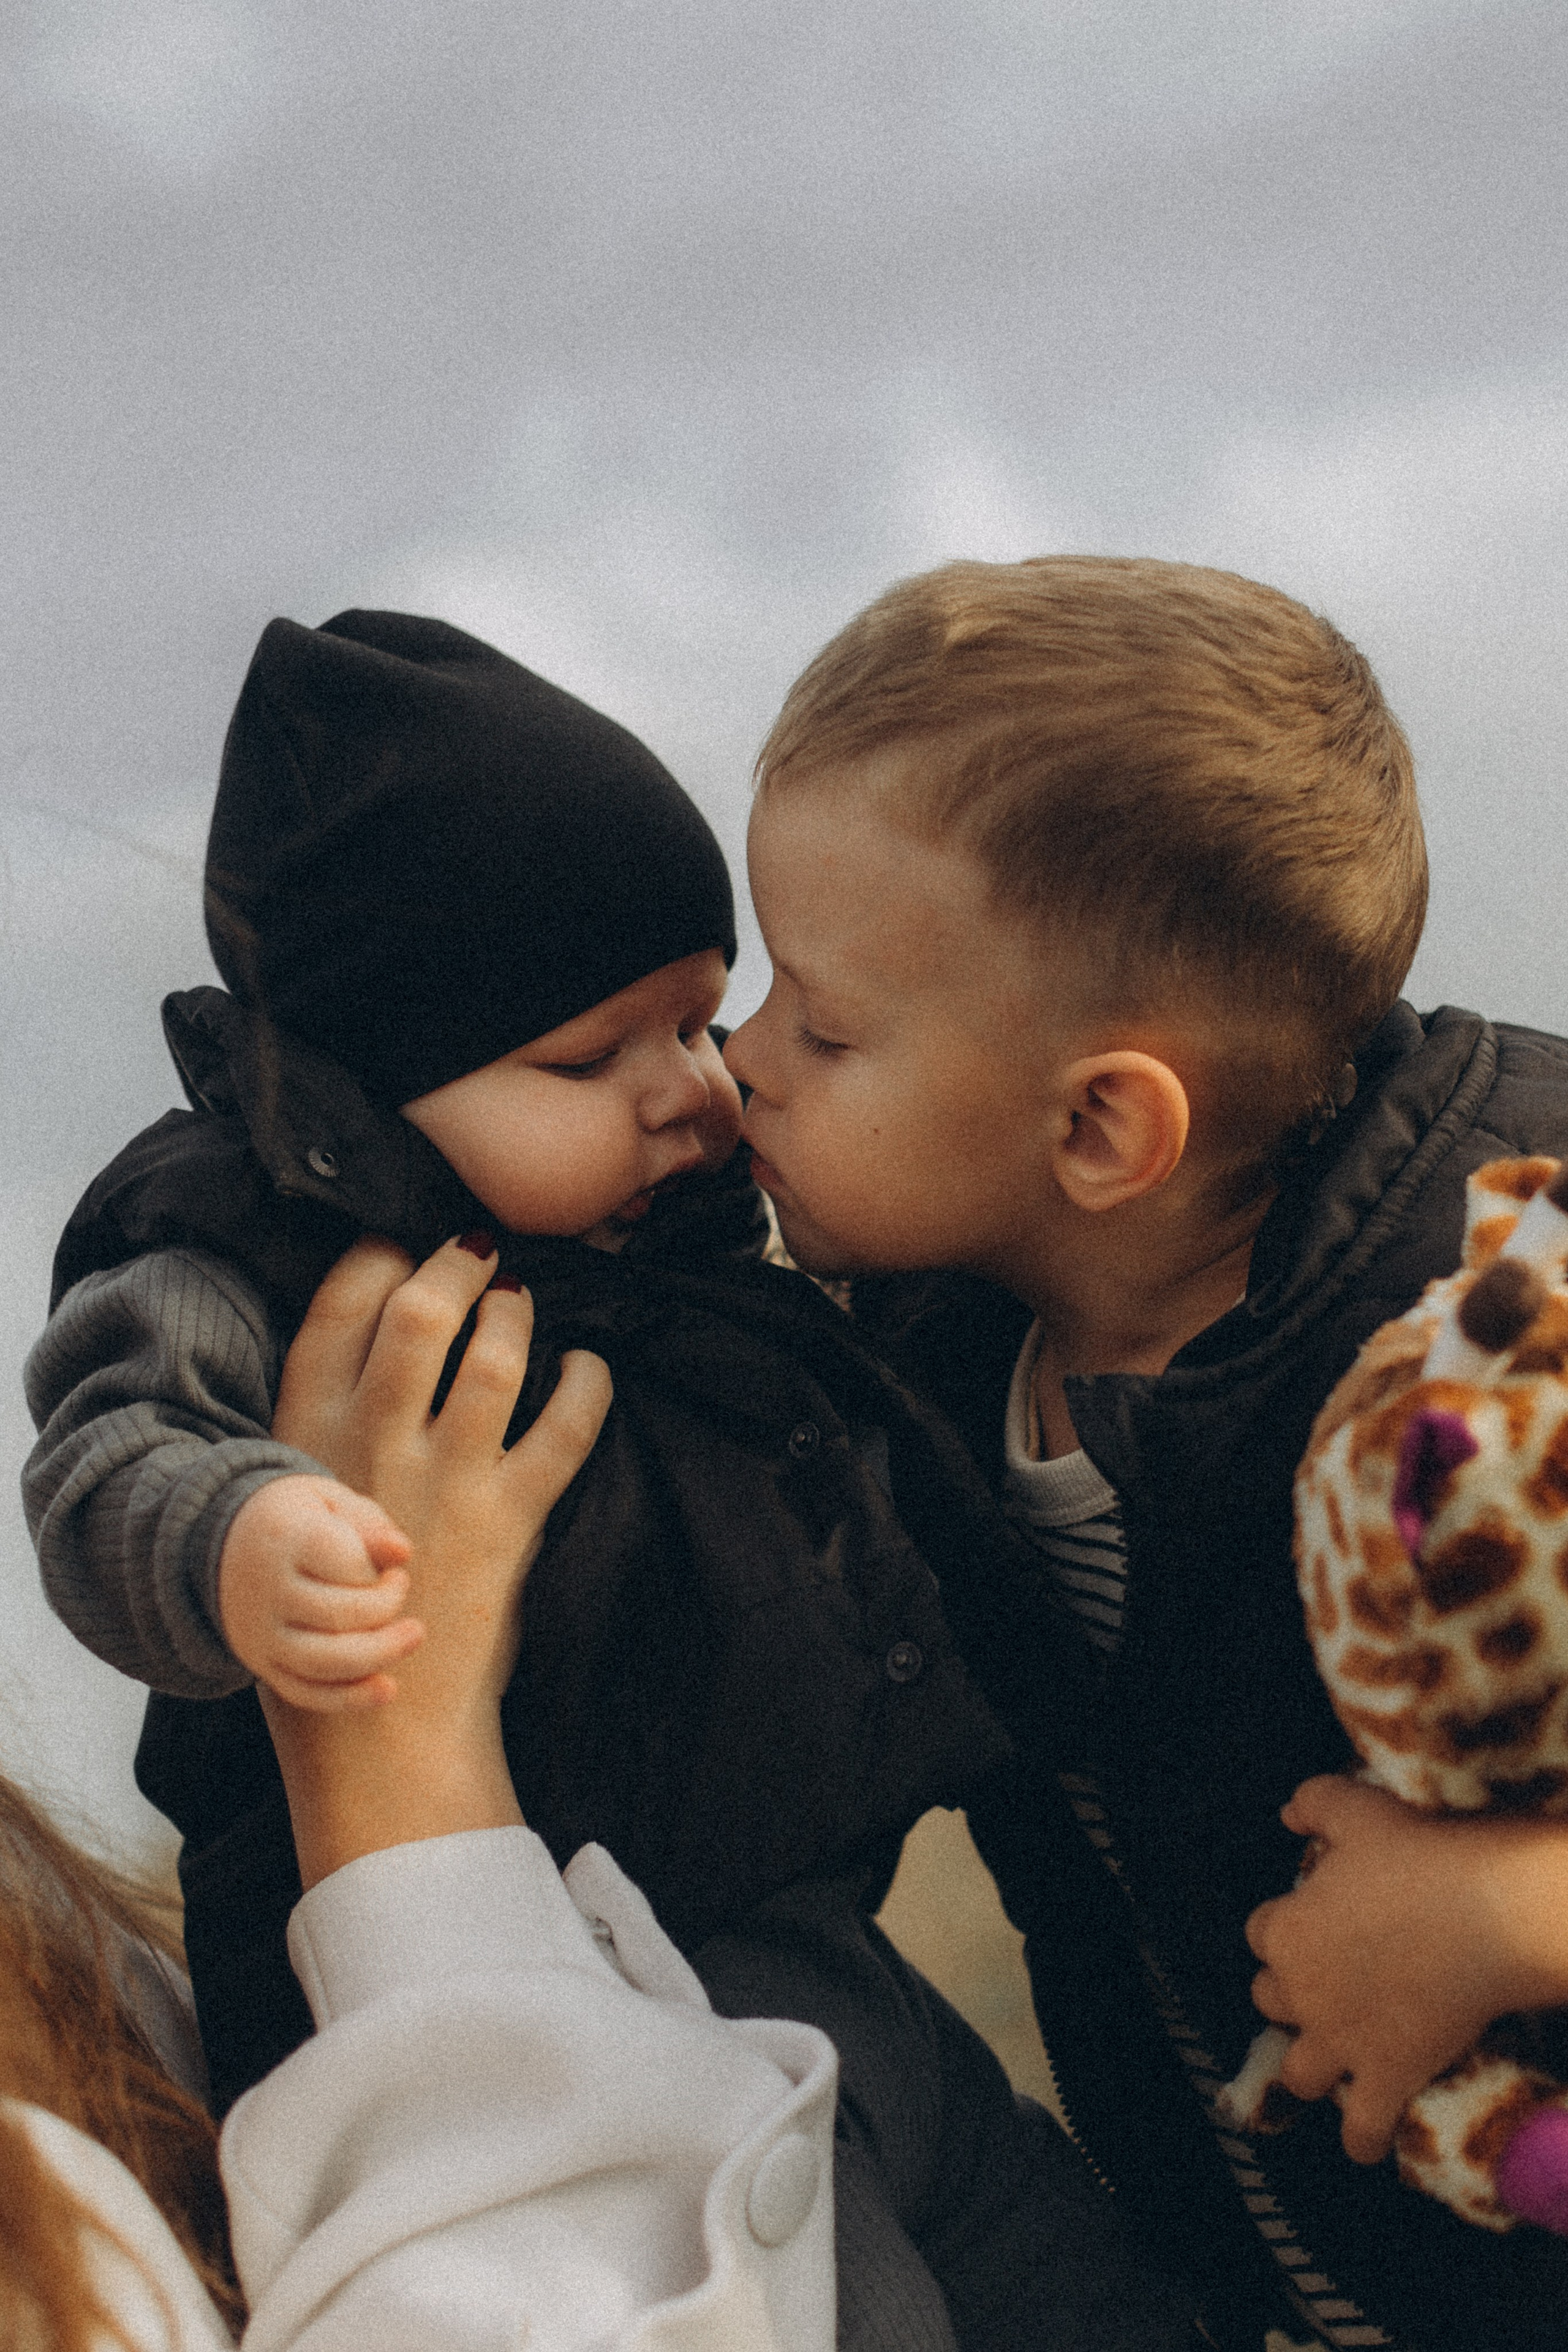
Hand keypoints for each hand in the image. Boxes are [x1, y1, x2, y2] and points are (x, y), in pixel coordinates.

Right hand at [219, 1474, 420, 1709]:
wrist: (227, 1546)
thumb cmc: (301, 1519)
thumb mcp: (330, 1503)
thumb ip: (369, 1525)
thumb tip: (402, 1552)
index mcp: (284, 1539)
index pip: (343, 1564)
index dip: (382, 1571)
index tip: (396, 1570)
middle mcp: (267, 1590)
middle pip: (336, 1616)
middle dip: (387, 1611)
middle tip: (402, 1590)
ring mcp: (260, 1633)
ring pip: (322, 1662)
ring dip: (379, 1655)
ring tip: (412, 1636)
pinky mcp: (262, 1663)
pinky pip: (305, 1692)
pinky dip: (349, 1698)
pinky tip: (386, 1689)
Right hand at [263, 1233, 611, 1884]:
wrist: (375, 1724)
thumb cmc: (334, 1599)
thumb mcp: (301, 1494)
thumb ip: (328, 1418)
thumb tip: (385, 1329)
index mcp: (306, 1432)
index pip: (342, 1304)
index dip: (382, 1257)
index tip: (408, 1250)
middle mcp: (372, 1444)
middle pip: (422, 1310)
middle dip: (458, 1264)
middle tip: (480, 1256)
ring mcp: (444, 1480)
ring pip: (494, 1356)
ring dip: (517, 1314)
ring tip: (522, 1304)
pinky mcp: (510, 1518)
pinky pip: (567, 1425)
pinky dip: (587, 1383)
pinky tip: (587, 1369)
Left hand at [1246, 1776, 1567, 2162]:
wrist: (1484, 1912)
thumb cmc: (1416, 1856)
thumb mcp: (1353, 1808)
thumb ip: (1312, 1804)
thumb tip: (1287, 1813)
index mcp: (1285, 1930)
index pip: (1261, 1933)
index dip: (1288, 1926)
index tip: (1316, 1920)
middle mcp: (1301, 1993)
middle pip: (1270, 2000)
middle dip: (1292, 1994)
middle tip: (1328, 1983)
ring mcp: (1341, 2043)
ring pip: (1299, 2072)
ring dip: (1312, 2065)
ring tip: (1335, 2059)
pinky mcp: (1388, 2079)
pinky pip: (1360, 2130)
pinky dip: (1361, 2138)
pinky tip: (1366, 2139)